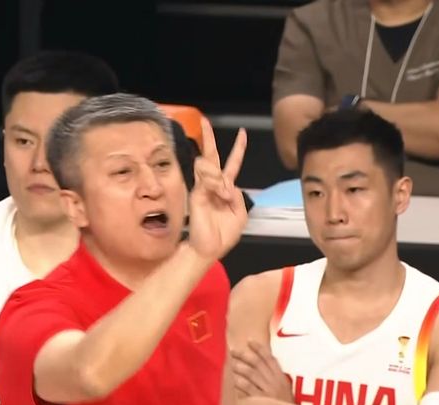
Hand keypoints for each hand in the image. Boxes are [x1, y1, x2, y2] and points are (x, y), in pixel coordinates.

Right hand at [187, 119, 247, 259]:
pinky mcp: (196, 193)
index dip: (238, 149)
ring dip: (219, 177)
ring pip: (208, 166)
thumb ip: (238, 196)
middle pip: (211, 156)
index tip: (242, 133)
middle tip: (204, 120)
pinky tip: (219, 195)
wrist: (208, 249)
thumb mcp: (240, 215)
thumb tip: (228, 183)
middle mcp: (213, 185)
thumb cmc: (223, 235)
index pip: (232, 164)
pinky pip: (206, 180)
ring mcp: (202, 188)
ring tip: (223, 195)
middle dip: (209, 138)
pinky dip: (216, 185)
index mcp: (225, 189)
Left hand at [231, 340, 293, 402]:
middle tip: (233, 351)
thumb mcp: (286, 390)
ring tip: (233, 366)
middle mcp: (275, 383)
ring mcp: (268, 392)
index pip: (270, 358)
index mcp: (282, 378)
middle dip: (244, 355)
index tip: (249, 340)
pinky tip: (235, 381)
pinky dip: (240, 384)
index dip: (259, 348)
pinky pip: (248, 389)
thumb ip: (275, 378)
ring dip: (240, 368)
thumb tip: (261, 364)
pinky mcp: (261, 402)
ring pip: (251, 374)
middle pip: (257, 364)